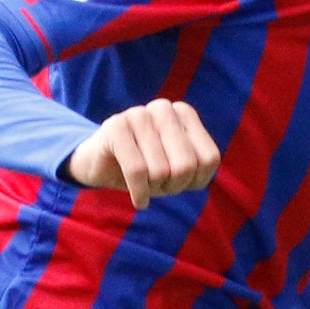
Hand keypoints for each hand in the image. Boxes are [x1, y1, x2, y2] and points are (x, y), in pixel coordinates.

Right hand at [66, 99, 218, 201]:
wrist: (100, 165)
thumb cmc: (146, 168)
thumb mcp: (179, 169)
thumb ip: (197, 167)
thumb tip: (188, 168)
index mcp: (184, 113)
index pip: (209, 159)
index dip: (195, 180)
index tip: (178, 180)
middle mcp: (163, 108)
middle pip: (186, 165)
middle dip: (173, 186)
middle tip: (159, 185)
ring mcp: (138, 114)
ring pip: (160, 171)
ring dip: (153, 189)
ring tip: (144, 184)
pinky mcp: (115, 127)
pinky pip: (137, 172)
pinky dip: (139, 194)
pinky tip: (139, 200)